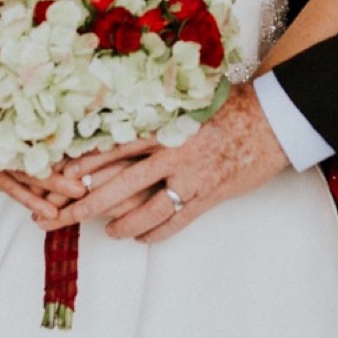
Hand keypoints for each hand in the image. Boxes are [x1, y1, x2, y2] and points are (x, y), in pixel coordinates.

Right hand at [0, 97, 80, 222]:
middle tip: (87, 178)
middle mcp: (3, 140)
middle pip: (38, 156)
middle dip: (64, 169)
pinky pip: (15, 190)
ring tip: (77, 196)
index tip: (88, 140)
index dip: (63, 133)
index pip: (40, 126)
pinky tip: (49, 213)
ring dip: (54, 188)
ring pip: (29, 177)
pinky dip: (33, 201)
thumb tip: (56, 79)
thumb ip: (20, 94)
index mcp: (6, 119)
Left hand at [52, 85, 290, 242]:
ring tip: (108, 231)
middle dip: (90, 201)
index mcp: (165, 126)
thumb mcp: (190, 99)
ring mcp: (191, 178)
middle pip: (123, 182)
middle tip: (65, 214)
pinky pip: (176, 222)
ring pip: (148, 209)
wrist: (273, 120)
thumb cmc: (232, 104)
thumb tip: (126, 110)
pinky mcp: (208, 196)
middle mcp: (174, 153)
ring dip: (123, 223)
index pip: (117, 146)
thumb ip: (159, 110)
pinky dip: (155, 232)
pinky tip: (141, 237)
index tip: (64, 172)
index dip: (89, 161)